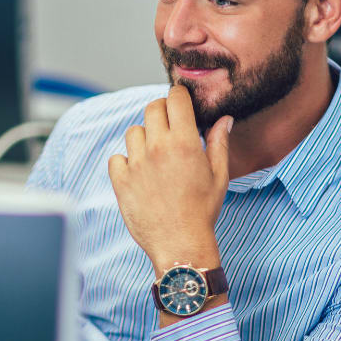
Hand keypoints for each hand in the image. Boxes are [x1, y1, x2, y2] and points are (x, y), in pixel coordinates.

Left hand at [107, 84, 231, 274]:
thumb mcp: (219, 175)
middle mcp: (157, 148)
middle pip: (152, 108)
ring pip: (133, 131)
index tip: (181, 105)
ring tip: (155, 155)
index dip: (179, 97)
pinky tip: (140, 173)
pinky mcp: (121, 181)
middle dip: (162, 112)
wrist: (180, 243)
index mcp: (184, 142)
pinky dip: (126, 161)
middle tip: (169, 128)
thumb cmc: (203, 211)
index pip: (175, 98)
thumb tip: (224, 119)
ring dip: (144, 137)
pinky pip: (116, 158)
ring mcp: (136, 164)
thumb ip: (219, 142)